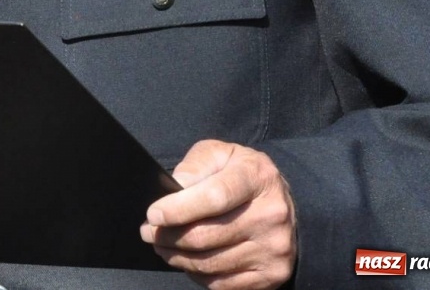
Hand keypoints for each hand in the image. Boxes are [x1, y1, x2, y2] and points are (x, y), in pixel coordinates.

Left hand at [141, 140, 296, 289]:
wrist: (281, 203)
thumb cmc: (240, 174)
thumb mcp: (220, 154)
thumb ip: (196, 165)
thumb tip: (175, 187)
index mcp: (257, 177)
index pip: (214, 197)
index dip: (178, 209)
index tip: (153, 215)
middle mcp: (272, 214)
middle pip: (207, 235)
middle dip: (168, 236)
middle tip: (148, 232)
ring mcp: (275, 248)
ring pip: (210, 263)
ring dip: (177, 257)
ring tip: (162, 246)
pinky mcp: (273, 274)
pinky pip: (223, 283)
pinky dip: (197, 275)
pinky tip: (187, 261)